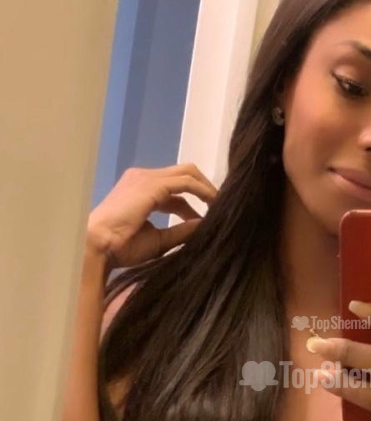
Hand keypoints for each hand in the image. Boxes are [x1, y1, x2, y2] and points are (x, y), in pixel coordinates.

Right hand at [87, 163, 217, 270]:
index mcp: (142, 190)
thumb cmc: (121, 247)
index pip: (175, 188)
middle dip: (205, 188)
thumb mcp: (159, 240)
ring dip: (207, 189)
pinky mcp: (152, 184)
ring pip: (188, 173)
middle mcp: (144, 178)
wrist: (99, 246)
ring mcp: (146, 178)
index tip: (211, 215)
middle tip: (220, 207)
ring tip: (221, 208)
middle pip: (184, 173)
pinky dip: (203, 192)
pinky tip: (213, 205)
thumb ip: (181, 231)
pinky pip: (186, 182)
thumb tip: (204, 225)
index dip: (195, 200)